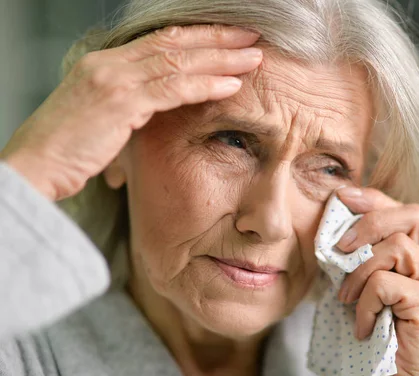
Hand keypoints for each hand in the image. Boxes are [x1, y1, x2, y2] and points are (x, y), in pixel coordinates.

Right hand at [0, 25, 261, 200]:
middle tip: (252, 35)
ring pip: (179, 62)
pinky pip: (173, 90)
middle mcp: (110, 63)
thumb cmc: (66, 149)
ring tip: (253, 58)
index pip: (161, 41)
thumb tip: (159, 105)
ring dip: (221, 59)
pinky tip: (232, 86)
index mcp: (105, 63)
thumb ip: (130, 104)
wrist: (33, 166)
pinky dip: (205, 86)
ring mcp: (114, 80)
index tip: (229, 36)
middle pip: (175, 43)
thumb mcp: (100, 116)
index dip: (198, 36)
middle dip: (217, 38)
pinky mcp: (120, 102)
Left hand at [335, 187, 418, 375]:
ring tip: (347, 299)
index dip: (375, 199)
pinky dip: (364, 303)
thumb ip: (364, 255)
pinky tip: (362, 324)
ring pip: (396, 248)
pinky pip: (385, 284)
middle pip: (410, 216)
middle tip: (339, 248)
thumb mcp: (368, 283)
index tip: (342, 196)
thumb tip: (335, 226)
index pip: (406, 211)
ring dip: (359, 272)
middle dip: (368, 224)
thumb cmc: (378, 330)